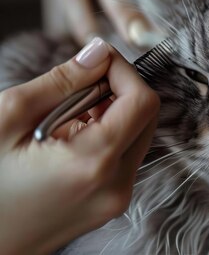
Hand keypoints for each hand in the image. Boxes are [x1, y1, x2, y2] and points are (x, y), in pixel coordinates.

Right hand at [0, 38, 159, 254]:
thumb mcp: (8, 120)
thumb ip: (61, 81)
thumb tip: (99, 51)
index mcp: (94, 164)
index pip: (143, 101)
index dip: (123, 71)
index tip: (95, 58)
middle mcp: (116, 186)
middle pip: (147, 117)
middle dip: (119, 90)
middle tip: (78, 84)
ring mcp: (116, 200)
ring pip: (138, 136)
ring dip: (112, 113)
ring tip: (64, 115)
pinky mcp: (110, 205)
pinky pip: (125, 158)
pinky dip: (107, 136)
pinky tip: (68, 138)